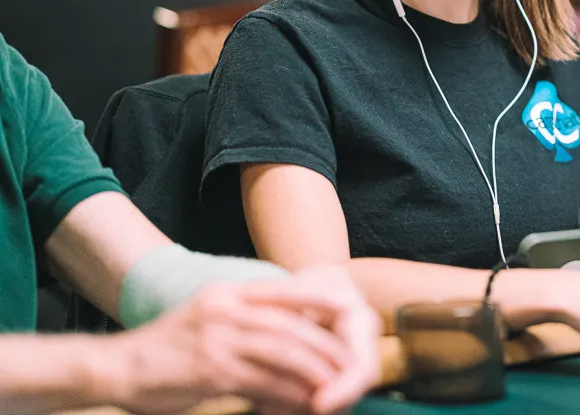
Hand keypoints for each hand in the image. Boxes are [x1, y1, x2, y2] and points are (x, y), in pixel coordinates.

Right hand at [109, 265, 380, 414]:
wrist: (113, 367)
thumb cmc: (164, 351)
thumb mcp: (206, 318)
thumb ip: (242, 320)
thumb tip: (288, 331)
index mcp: (227, 295)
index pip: (284, 293)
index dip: (319, 305)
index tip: (346, 316)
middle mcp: (225, 310)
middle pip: (290, 325)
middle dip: (324, 345)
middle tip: (348, 362)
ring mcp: (217, 339)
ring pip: (281, 351)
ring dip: (313, 370)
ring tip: (334, 384)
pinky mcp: (209, 370)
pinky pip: (261, 381)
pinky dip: (287, 393)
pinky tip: (303, 403)